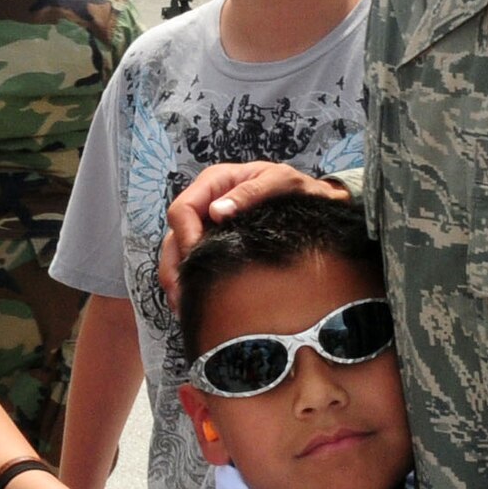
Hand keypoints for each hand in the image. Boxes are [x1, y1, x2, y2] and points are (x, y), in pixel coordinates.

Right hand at [159, 162, 348, 305]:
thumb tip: (216, 212)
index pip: (182, 210)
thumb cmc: (296, 188)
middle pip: (174, 236)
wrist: (313, 201)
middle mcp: (205, 204)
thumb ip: (251, 191)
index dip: (184, 237)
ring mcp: (208, 226)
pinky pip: (193, 263)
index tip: (197, 262)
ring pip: (177, 253)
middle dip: (174, 267)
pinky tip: (196, 303)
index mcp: (213, 183)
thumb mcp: (280, 181)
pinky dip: (190, 283)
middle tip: (183, 296)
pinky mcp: (215, 244)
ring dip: (177, 280)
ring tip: (184, 307)